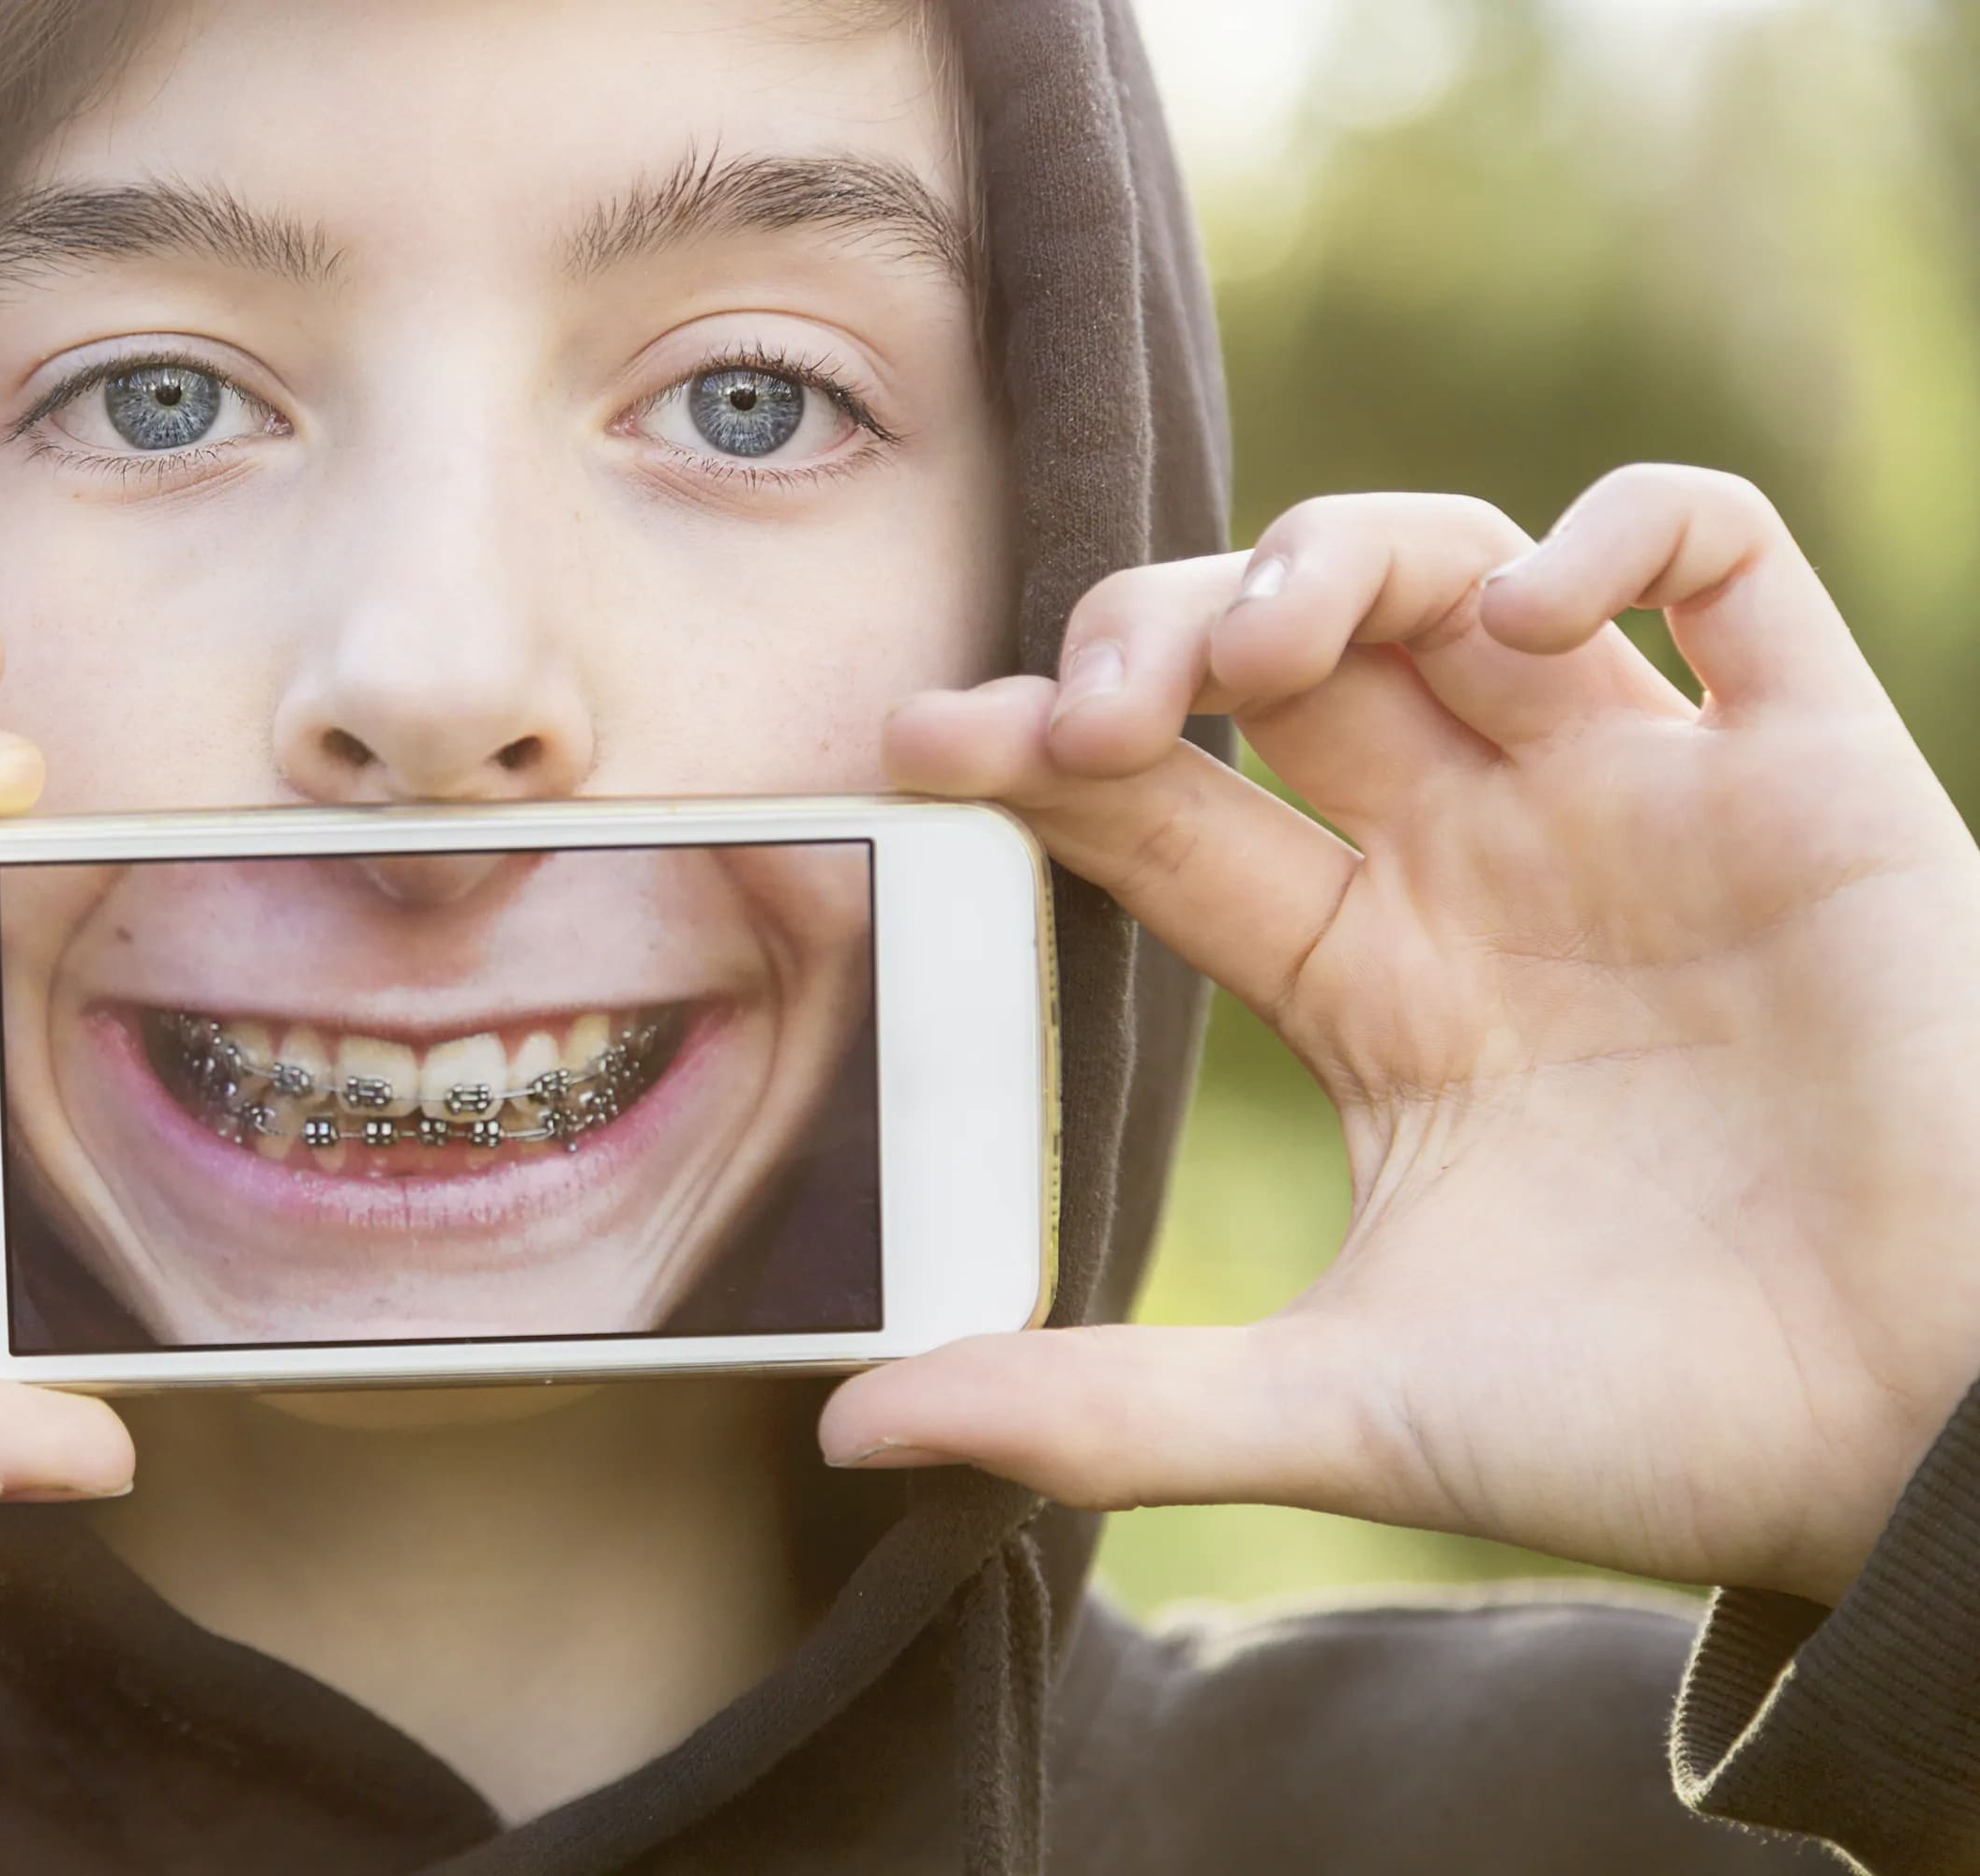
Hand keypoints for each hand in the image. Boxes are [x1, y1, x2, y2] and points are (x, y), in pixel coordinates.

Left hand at [822, 470, 1979, 1605]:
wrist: (1936, 1462)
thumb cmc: (1658, 1434)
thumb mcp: (1346, 1410)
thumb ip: (1105, 1405)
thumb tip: (851, 1432)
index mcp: (1374, 985)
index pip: (1161, 814)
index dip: (1038, 752)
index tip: (921, 740)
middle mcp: (1492, 869)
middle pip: (1283, 660)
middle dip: (1164, 633)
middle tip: (1097, 701)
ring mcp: (1652, 805)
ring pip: (1463, 574)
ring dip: (1340, 560)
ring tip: (1266, 648)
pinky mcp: (1821, 774)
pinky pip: (1725, 561)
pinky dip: (1621, 532)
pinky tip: (1530, 615)